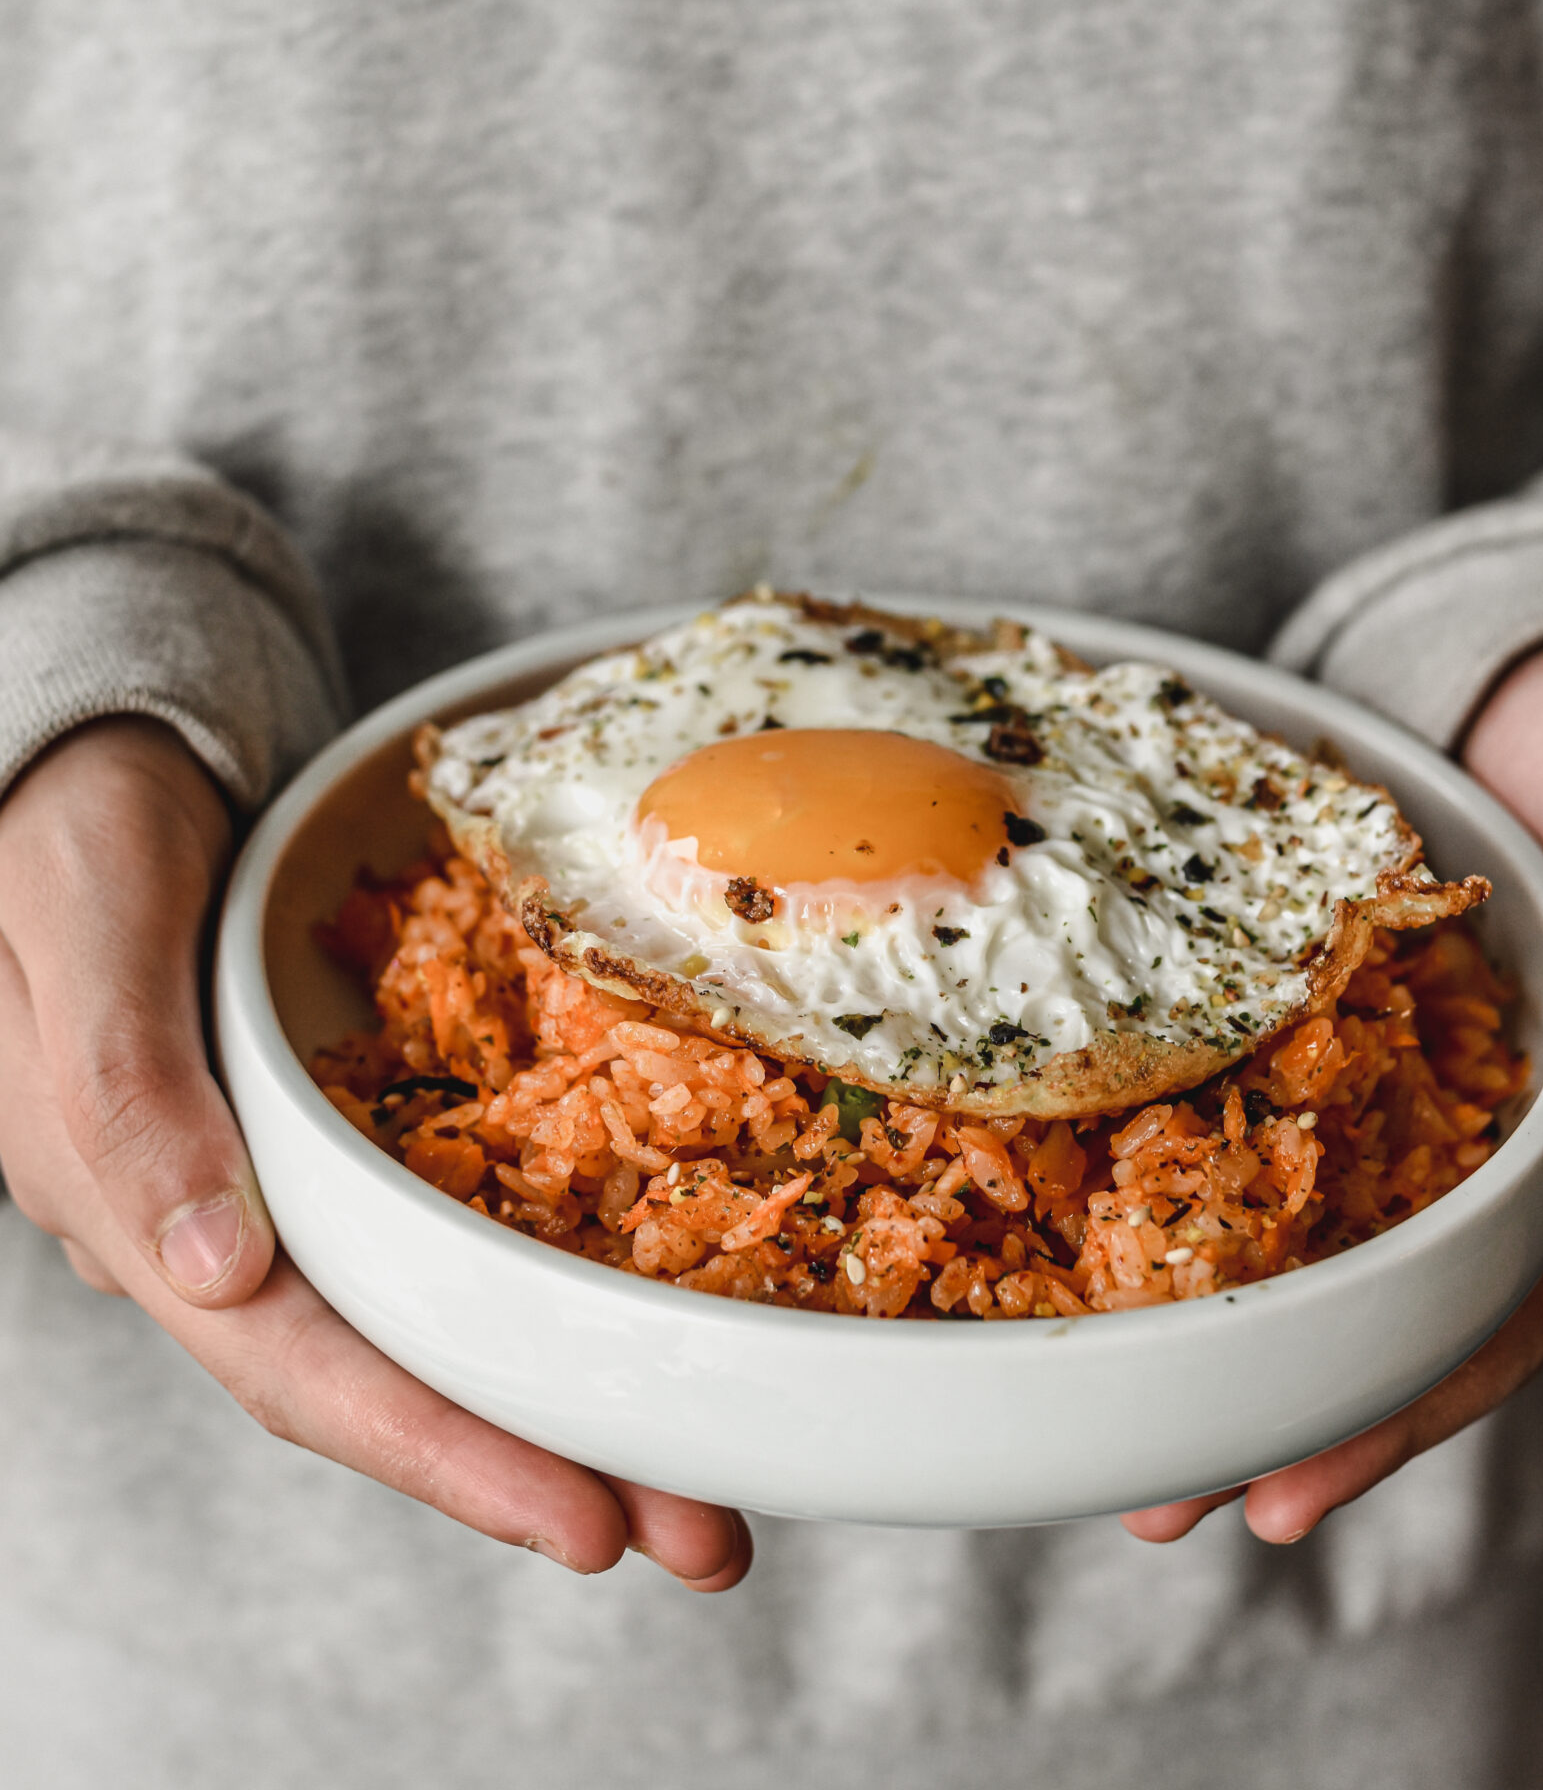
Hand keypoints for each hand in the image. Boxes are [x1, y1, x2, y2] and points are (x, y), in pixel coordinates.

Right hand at [0, 717, 749, 1587]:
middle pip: (390, 1382)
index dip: (443, 1455)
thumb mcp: (83, 923)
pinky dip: (525, 1296)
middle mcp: (213, 1233)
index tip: (585, 1523)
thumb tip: (213, 1269)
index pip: (300, 1369)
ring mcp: (276, 1192)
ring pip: (423, 1327)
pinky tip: (614, 1323)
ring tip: (696, 1471)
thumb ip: (126, 1086)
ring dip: (555, 1402)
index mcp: (138, 1206)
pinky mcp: (328, 1141)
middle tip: (707, 1539)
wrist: (92, 766)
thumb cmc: (71, 828)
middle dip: (542, 1468)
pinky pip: (434, 1241)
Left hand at [1124, 635, 1542, 1545]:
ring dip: (1231, 1318)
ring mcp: (1399, 1085)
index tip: (1278, 1494)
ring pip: (1318, 1230)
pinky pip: (1262, 1112)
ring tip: (1115, 1411)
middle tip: (1161, 1500)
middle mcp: (1480, 1137)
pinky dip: (1198, 1178)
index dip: (1395, 1415)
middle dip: (1281, 1408)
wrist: (1539, 683)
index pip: (1489, 1319)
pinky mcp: (1321, 1018)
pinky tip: (1113, 1234)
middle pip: (1383, 1308)